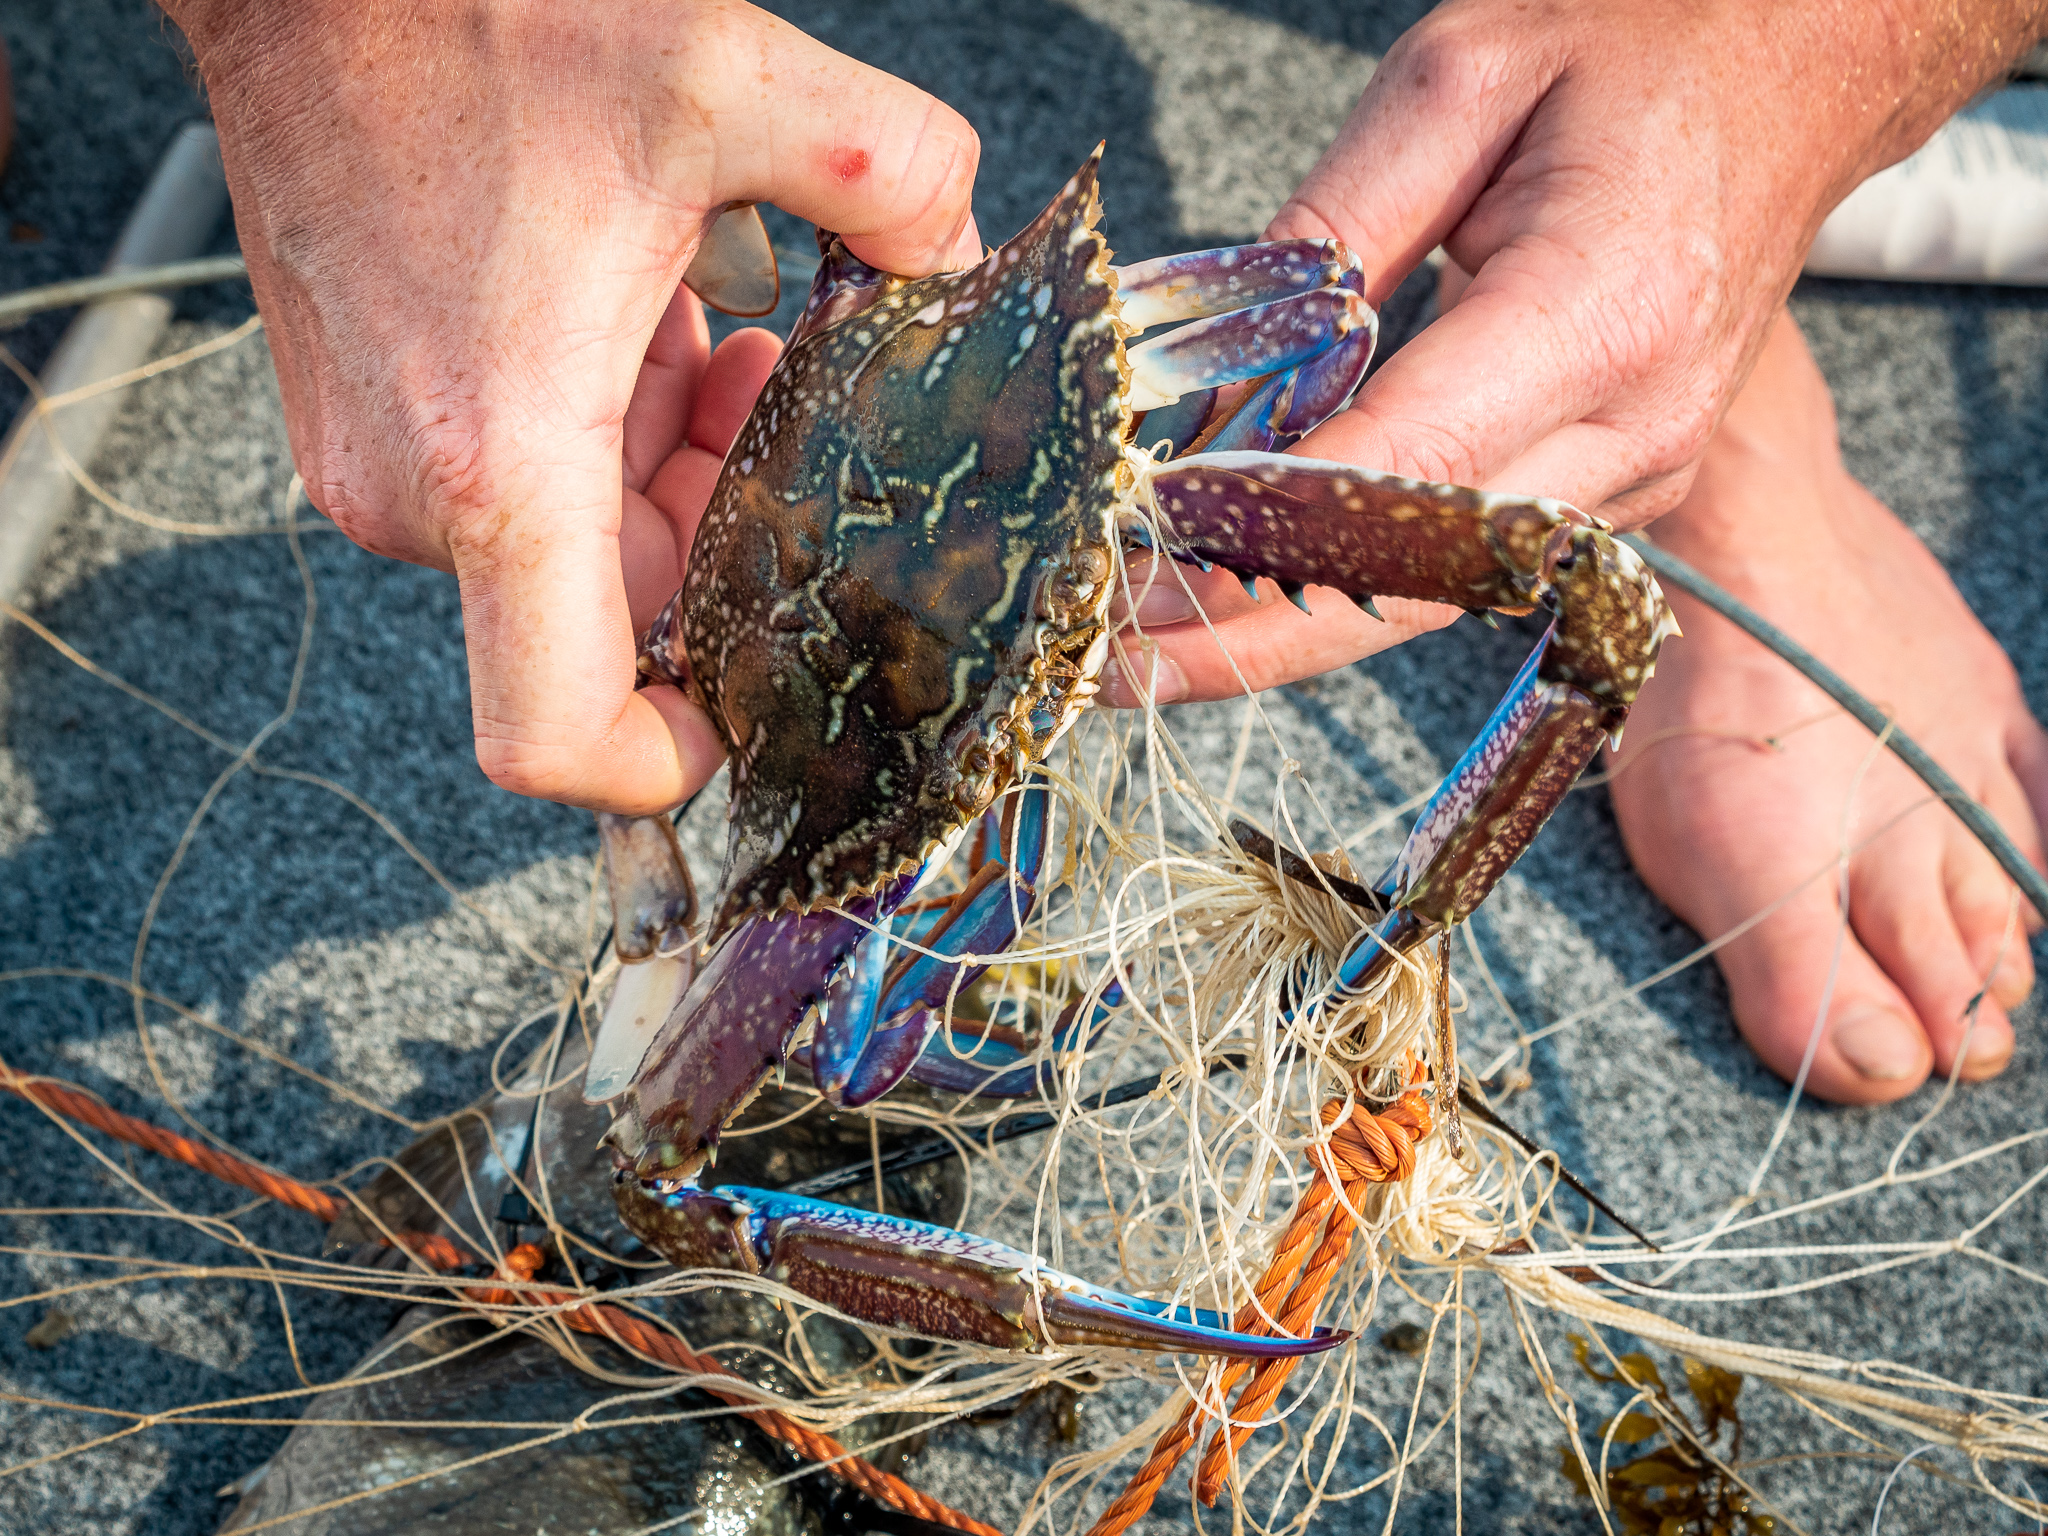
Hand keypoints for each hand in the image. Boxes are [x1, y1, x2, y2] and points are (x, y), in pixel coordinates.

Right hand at [164, 0, 980, 811]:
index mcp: (499, 457)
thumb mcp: (729, 79)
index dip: (664, 763)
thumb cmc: (463, 14)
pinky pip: (532, 486)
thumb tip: (959, 253)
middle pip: (617, 616)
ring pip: (582, 545)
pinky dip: (615, 431)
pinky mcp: (379, 422)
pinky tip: (659, 321)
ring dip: (679, 469)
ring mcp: (387, 464)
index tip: (747, 711)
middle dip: (729, 536)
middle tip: (784, 413)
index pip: (554, 732)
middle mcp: (423, 491)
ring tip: (721, 339)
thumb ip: (893, 175)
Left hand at [1107, 0, 2043, 705]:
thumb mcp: (1454, 84)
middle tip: (1105, 662)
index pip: (1396, 466)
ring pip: (1426, 600)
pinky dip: (1344, 592)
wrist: (1793, 72)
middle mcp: (1630, 428)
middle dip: (1243, 636)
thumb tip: (1214, 370)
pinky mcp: (1613, 492)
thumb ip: (1326, 234)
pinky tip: (1240, 602)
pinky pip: (1459, 568)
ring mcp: (1634, 478)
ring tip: (1145, 651)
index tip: (1129, 562)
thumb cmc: (1635, 50)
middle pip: (1406, 579)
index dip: (1250, 530)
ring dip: (1280, 638)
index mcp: (1598, 313)